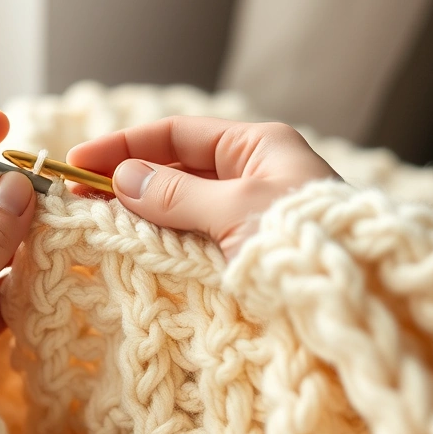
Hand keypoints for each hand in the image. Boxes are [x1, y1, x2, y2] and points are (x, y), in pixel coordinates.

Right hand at [66, 117, 338, 258]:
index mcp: (259, 147)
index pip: (178, 134)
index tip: (80, 164)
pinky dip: (166, 242)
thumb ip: (176, 194)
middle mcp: (255, 175)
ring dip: (143, 215)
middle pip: (177, 169)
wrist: (355, 299)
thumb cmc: (305, 242)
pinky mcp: (249, 254)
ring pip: (184, 207)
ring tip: (96, 226)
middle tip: (77, 199)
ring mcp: (252, 216)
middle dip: (128, 182)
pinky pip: (197, 239)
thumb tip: (122, 179)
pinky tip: (137, 251)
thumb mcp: (237, 210)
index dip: (125, 146)